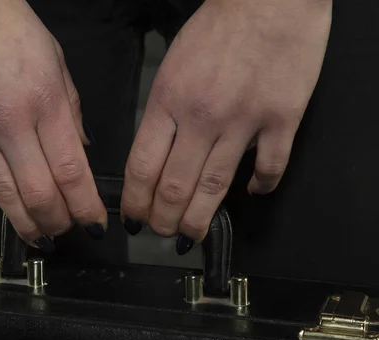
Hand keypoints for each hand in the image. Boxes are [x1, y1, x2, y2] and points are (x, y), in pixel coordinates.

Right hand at [0, 0, 106, 249]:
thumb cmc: (5, 23)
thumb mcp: (55, 60)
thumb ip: (70, 109)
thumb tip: (81, 150)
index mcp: (45, 102)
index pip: (73, 171)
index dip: (87, 207)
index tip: (94, 224)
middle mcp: (11, 122)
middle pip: (40, 193)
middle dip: (58, 222)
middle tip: (66, 230)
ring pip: (2, 196)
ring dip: (24, 224)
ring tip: (37, 235)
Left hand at [121, 0, 331, 252]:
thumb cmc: (217, 28)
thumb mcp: (172, 68)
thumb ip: (164, 113)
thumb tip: (158, 156)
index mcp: (167, 101)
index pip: (142, 167)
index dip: (135, 203)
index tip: (133, 220)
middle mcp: (201, 117)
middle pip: (175, 187)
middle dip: (163, 220)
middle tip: (161, 233)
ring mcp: (243, 120)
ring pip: (215, 187)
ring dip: (199, 218)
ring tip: (190, 235)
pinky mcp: (282, 119)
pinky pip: (270, 168)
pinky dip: (260, 187)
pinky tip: (253, 194)